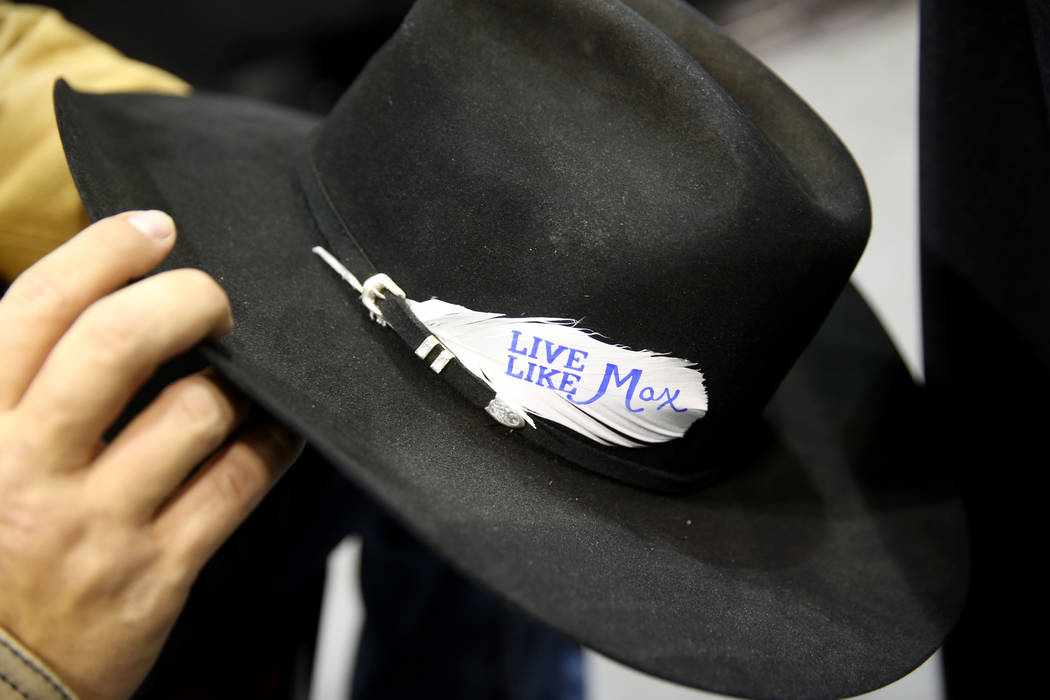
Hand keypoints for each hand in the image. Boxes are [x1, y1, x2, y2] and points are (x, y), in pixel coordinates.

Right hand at [0, 211, 302, 699]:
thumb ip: (14, 392)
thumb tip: (84, 315)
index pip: (38, 311)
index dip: (103, 252)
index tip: (151, 228)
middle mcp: (29, 469)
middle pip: (120, 345)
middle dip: (185, 298)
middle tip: (212, 295)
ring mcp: (98, 523)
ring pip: (197, 411)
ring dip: (240, 377)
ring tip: (249, 365)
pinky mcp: (158, 571)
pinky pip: (239, 482)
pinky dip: (272, 440)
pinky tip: (279, 423)